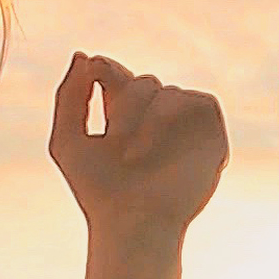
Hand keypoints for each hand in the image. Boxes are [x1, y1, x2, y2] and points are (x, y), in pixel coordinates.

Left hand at [50, 54, 228, 247]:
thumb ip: (69, 96)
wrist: (134, 223)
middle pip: (143, 81)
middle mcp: (154, 119)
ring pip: (168, 91)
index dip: (107, 71)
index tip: (97, 76)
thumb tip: (83, 55)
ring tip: (139, 156)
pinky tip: (165, 147)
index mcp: (122, 117)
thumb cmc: (98, 190)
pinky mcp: (210, 135)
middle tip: (117, 142)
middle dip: (127, 104)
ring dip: (150, 118)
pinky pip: (199, 100)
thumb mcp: (67, 141)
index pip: (117, 74)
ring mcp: (183, 127)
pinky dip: (181, 116)